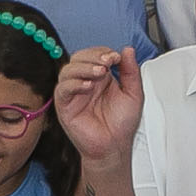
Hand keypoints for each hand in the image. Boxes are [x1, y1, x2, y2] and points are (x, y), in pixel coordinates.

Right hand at [53, 47, 140, 163]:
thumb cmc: (121, 124)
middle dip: (93, 56)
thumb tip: (128, 50)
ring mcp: (73, 93)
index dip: (103, 52)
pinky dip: (73, 84)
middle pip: (79, 58)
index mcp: (100, 77)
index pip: (94, 54)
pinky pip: (62, 90)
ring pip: (68, 70)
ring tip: (99, 72)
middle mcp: (85, 82)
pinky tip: (87, 86)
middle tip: (107, 62)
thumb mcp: (133, 93)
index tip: (116, 57)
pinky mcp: (65, 106)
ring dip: (83, 67)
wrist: (114, 146)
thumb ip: (131, 72)